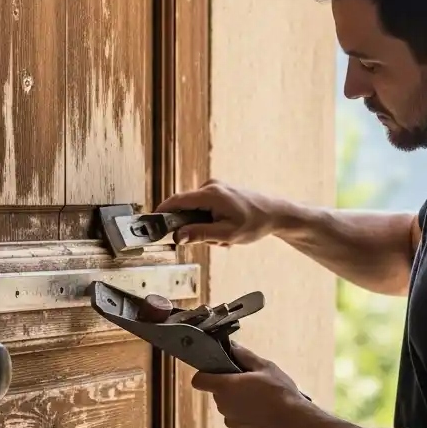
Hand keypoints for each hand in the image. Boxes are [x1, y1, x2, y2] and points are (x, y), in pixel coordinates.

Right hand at [156, 180, 280, 246]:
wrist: (276, 212)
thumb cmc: (255, 223)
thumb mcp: (227, 234)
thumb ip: (200, 234)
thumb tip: (177, 236)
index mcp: (210, 194)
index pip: (176, 201)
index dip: (161, 212)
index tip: (151, 224)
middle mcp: (210, 186)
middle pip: (186, 209)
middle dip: (195, 228)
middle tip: (215, 241)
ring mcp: (214, 188)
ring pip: (196, 212)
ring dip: (206, 227)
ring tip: (226, 235)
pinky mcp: (218, 192)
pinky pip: (204, 209)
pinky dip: (211, 222)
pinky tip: (227, 228)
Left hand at [191, 342, 304, 427]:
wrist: (295, 425)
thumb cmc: (279, 392)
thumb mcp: (265, 367)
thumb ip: (244, 355)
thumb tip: (231, 346)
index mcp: (225, 387)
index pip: (199, 380)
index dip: (206, 374)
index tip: (220, 371)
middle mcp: (223, 406)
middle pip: (219, 393)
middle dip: (231, 387)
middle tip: (252, 383)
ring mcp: (231, 423)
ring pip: (230, 408)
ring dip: (240, 403)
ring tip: (263, 401)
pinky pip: (239, 422)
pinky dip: (248, 418)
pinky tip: (266, 416)